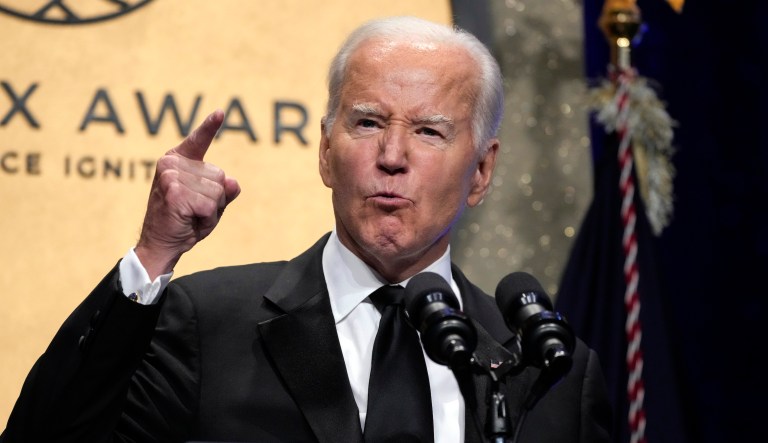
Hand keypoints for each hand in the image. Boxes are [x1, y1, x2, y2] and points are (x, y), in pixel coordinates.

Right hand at [135, 110, 240, 279]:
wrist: (161, 245)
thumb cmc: (185, 221)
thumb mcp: (210, 203)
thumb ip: (223, 190)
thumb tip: (232, 183)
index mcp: (178, 160)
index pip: (198, 141)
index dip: (209, 127)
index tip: (221, 112)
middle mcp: (171, 163)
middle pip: (220, 177)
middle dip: (215, 199)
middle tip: (194, 210)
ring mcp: (171, 177)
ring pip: (217, 192)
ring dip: (211, 210)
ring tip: (191, 216)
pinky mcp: (175, 193)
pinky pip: (211, 205)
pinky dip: (207, 219)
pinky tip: (189, 222)